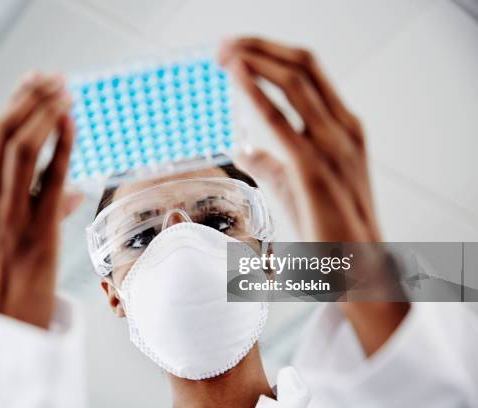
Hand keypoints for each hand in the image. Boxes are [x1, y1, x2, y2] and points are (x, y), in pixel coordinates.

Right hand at [0, 72, 82, 328]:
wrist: (5, 318)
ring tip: (65, 92)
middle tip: (53, 77)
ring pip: (20, 149)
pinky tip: (71, 123)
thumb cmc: (7, 273)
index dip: (14, 104)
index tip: (33, 81)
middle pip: (2, 134)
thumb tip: (72, 192)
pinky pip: (50, 179)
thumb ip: (31, 205)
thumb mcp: (3, 235)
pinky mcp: (36, 231)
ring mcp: (8, 216)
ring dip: (44, 114)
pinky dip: (60, 146)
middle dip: (28, 100)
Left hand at [220, 38, 407, 355]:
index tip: (238, 51)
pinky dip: (258, 93)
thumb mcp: (295, 185)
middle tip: (224, 45)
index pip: (308, 73)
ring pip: (295, 82)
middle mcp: (343, 128)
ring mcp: (333, 146)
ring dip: (255, 60)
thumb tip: (243, 148)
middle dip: (260, 48)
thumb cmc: (326, 225)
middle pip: (302, 66)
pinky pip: (283, 122)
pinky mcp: (314, 169)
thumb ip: (271, 162)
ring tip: (224, 52)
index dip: (272, 54)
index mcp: (343, 127)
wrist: (356, 265)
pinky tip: (237, 76)